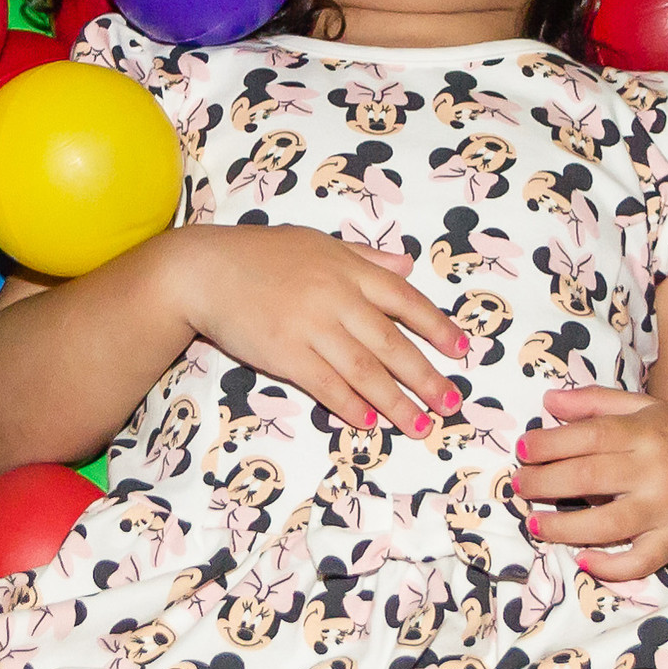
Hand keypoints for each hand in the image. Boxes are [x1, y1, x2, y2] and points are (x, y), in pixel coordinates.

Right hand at [175, 223, 468, 437]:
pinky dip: (350, 406)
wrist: (206, 269)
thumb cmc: (262, 254)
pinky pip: (325, 385)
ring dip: (396, 402)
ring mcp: (311, 327)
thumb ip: (367, 258)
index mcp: (350, 269)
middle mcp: (337, 298)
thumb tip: (408, 266)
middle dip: (427, 376)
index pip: (406, 301)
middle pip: (392, 344)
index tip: (461, 349)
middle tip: (453, 402)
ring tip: (420, 425)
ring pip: (364, 371)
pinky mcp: (284, 354)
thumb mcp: (319, 244)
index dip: (437, 327)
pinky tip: (369, 423)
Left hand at [514, 386, 667, 581]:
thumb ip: (596, 402)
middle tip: (520, 485)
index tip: (523, 449)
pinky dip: (608, 566)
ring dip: (563, 527)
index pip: (589, 435)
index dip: (550, 443)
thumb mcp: (643, 408)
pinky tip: (582, 560)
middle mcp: (656, 470)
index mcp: (646, 431)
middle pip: (589, 477)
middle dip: (545, 483)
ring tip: (534, 523)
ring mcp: (667, 510)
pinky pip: (639, 561)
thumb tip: (548, 401)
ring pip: (606, 524)